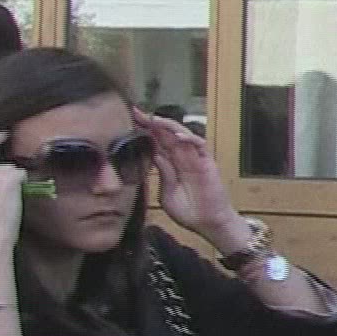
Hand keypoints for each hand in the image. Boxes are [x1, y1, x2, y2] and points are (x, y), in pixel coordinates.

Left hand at [140, 109, 241, 242]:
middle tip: (136, 112)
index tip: (128, 121)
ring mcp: (194, 158)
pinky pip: (200, 145)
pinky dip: (190, 138)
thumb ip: (162, 175)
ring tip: (155, 119)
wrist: (208, 223)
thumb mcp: (166, 194)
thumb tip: (153, 156)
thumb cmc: (188, 211)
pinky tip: (178, 136)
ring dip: (169, 126)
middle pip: (165, 135)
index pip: (155, 143)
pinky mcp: (207, 162)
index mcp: (169, 165)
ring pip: (182, 135)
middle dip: (151, 123)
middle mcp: (181, 158)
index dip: (143, 132)